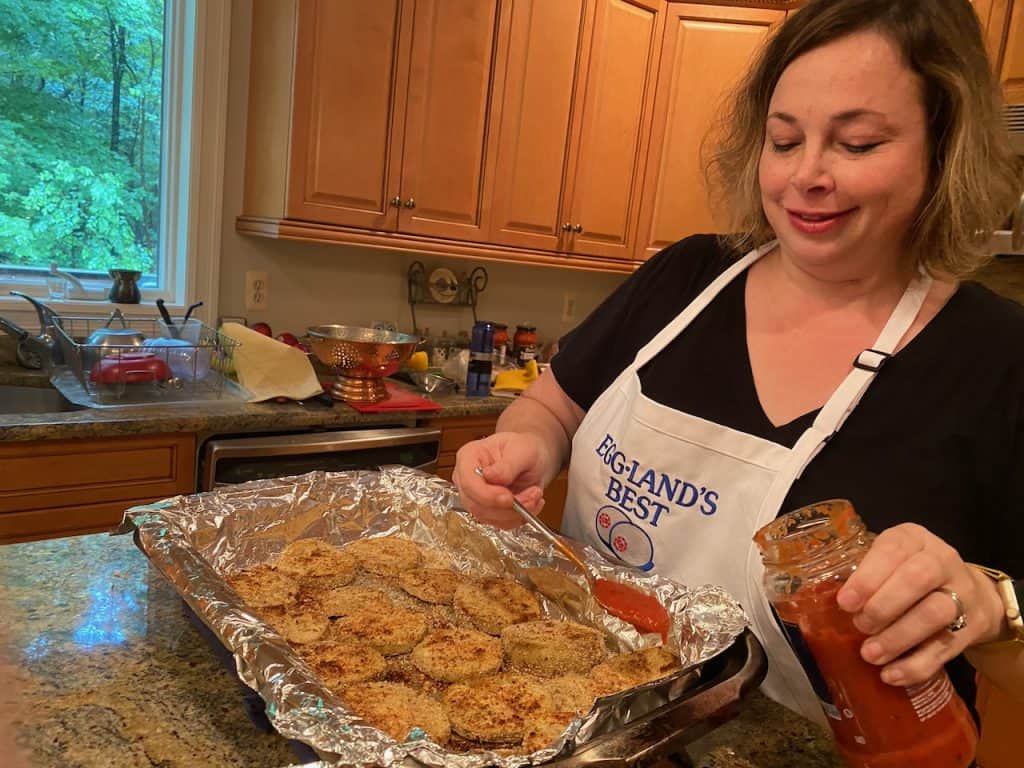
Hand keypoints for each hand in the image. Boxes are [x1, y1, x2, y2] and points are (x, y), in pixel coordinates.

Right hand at [452, 432, 550, 527]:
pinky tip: (531, 503)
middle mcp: (466, 479)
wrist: (532, 459)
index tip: (508, 497)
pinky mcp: (487, 512)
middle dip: (507, 507)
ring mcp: (475, 497)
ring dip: (516, 512)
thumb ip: (507, 465)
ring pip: (488, 517)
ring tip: (535, 495)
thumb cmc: (524, 449)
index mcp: (468, 457)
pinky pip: (500, 523)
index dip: (486, 494)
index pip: (468, 482)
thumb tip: (491, 477)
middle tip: (532, 496)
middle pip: (475, 504)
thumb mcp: (522, 450)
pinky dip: (519, 518)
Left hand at [836, 523, 1008, 686]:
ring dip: (897, 638)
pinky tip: (891, 675)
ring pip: (934, 613)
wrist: (972, 593)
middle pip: (917, 579)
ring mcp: (962, 594)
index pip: (893, 550)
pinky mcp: (972, 628)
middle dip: (883, 606)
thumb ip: (867, 575)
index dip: (868, 578)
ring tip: (870, 654)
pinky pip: (945, 649)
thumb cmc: (911, 574)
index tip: (845, 603)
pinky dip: (916, 666)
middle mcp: (942, 560)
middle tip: (860, 626)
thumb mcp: (891, 561)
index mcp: (914, 539)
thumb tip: (832, 605)